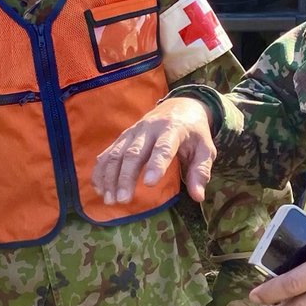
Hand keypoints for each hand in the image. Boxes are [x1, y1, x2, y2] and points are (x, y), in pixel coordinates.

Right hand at [92, 96, 214, 203]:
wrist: (179, 106)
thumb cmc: (194, 132)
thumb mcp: (206, 149)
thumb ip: (200, 171)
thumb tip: (197, 197)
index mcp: (173, 129)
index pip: (163, 147)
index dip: (156, 164)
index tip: (149, 184)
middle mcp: (149, 129)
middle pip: (134, 152)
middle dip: (126, 176)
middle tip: (123, 199)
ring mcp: (133, 132)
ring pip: (117, 153)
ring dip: (110, 176)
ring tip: (109, 199)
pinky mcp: (123, 137)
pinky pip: (108, 152)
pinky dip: (101, 170)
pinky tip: (100, 188)